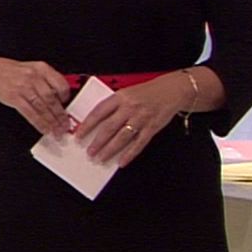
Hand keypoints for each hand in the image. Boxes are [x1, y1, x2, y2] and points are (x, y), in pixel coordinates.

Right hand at [0, 58, 72, 135]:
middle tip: (65, 126)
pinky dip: (39, 123)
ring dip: (51, 122)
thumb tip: (62, 101)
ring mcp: (23, 87)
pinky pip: (30, 113)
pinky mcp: (14, 97)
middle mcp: (33, 77)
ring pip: (41, 107)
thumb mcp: (34, 69)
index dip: (66, 98)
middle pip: (51, 99)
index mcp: (42, 68)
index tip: (69, 107)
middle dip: (60, 115)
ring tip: (57, 131)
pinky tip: (44, 129)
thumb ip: (48, 81)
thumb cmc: (16, 73)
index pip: (60, 84)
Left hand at [71, 76, 187, 166]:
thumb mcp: (127, 92)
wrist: (173, 90)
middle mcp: (130, 107)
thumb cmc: (148, 92)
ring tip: (100, 158)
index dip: (87, 124)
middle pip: (109, 127)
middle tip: (89, 152)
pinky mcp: (152, 127)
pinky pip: (139, 143)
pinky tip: (122, 161)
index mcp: (121, 96)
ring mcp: (141, 118)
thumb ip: (114, 105)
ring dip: (110, 149)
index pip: (99, 111)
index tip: (79, 134)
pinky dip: (130, 154)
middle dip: (97, 142)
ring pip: (122, 137)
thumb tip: (96, 121)